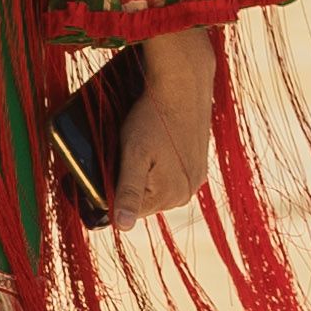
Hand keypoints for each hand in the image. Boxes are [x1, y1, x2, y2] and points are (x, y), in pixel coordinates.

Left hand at [109, 28, 216, 230]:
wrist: (183, 83)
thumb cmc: (152, 117)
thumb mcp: (132, 154)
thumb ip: (127, 192)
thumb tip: (123, 227)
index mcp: (171, 195)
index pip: (129, 210)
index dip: (114, 190)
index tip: (110, 165)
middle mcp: (188, 192)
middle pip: (145, 199)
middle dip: (130, 181)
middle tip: (126, 151)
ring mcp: (197, 177)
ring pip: (157, 185)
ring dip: (146, 172)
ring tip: (142, 145)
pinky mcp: (200, 162)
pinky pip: (172, 172)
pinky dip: (161, 162)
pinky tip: (157, 143)